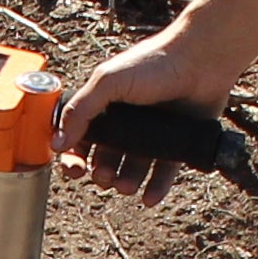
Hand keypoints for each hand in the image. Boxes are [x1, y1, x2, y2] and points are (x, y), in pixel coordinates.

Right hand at [55, 25, 236, 196]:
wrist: (201, 60)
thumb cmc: (154, 63)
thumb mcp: (108, 81)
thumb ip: (80, 110)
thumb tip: (56, 142)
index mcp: (105, 105)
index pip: (81, 138)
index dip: (74, 156)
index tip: (75, 169)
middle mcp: (127, 121)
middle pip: (106, 158)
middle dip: (101, 173)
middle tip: (104, 176)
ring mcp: (153, 133)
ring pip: (133, 169)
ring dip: (125, 183)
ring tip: (126, 186)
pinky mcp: (178, 143)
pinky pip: (163, 172)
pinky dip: (156, 188)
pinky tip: (149, 198)